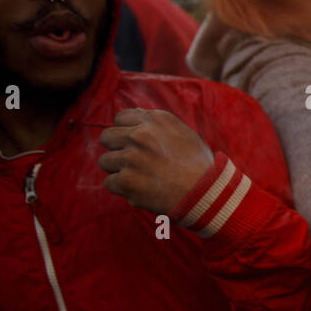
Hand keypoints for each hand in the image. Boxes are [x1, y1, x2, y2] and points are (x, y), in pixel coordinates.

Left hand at [98, 109, 215, 213]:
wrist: (206, 192)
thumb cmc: (198, 164)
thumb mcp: (183, 133)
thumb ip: (156, 125)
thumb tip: (133, 118)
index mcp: (155, 120)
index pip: (120, 118)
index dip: (126, 131)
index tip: (135, 143)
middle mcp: (140, 135)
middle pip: (107, 137)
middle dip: (117, 149)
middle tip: (133, 161)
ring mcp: (131, 158)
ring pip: (105, 161)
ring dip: (119, 169)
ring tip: (139, 177)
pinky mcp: (126, 181)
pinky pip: (109, 182)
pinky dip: (122, 188)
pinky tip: (140, 189)